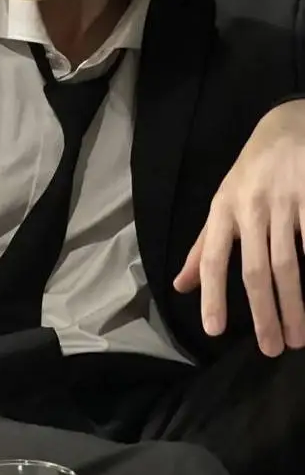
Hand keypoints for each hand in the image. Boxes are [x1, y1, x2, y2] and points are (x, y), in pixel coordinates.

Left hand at [173, 100, 304, 356]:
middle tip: (273, 349)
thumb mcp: (222, 203)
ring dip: (295, 305)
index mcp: (224, 209)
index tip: (214, 330)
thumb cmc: (251, 172)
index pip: (214, 258)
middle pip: (256, 269)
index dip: (213, 295)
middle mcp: (252, 206)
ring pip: (289, 263)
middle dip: (265, 313)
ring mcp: (285, 200)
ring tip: (299, 337)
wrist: (286, 125)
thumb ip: (204, 247)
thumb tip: (181, 286)